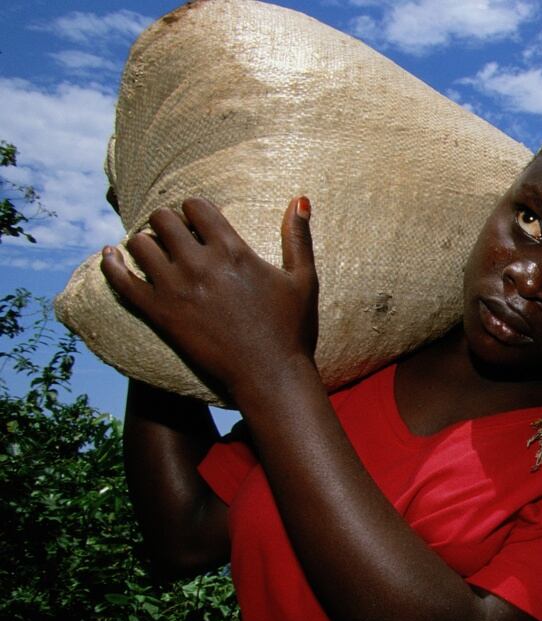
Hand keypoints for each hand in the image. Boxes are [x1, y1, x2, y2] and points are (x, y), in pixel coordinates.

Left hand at [101, 197, 317, 396]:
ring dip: (146, 242)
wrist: (270, 375)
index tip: (200, 222)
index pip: (196, 207)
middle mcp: (199, 264)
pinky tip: (111, 255)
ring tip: (155, 251)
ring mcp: (175, 289)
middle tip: (176, 236)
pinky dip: (111, 264)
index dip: (196, 210)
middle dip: (168, 223)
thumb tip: (300, 199)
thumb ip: (298, 237)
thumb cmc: (291, 328)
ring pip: (140, 244)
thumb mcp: (303, 279)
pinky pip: (121, 280)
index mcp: (232, 251)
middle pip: (163, 220)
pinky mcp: (159, 313)